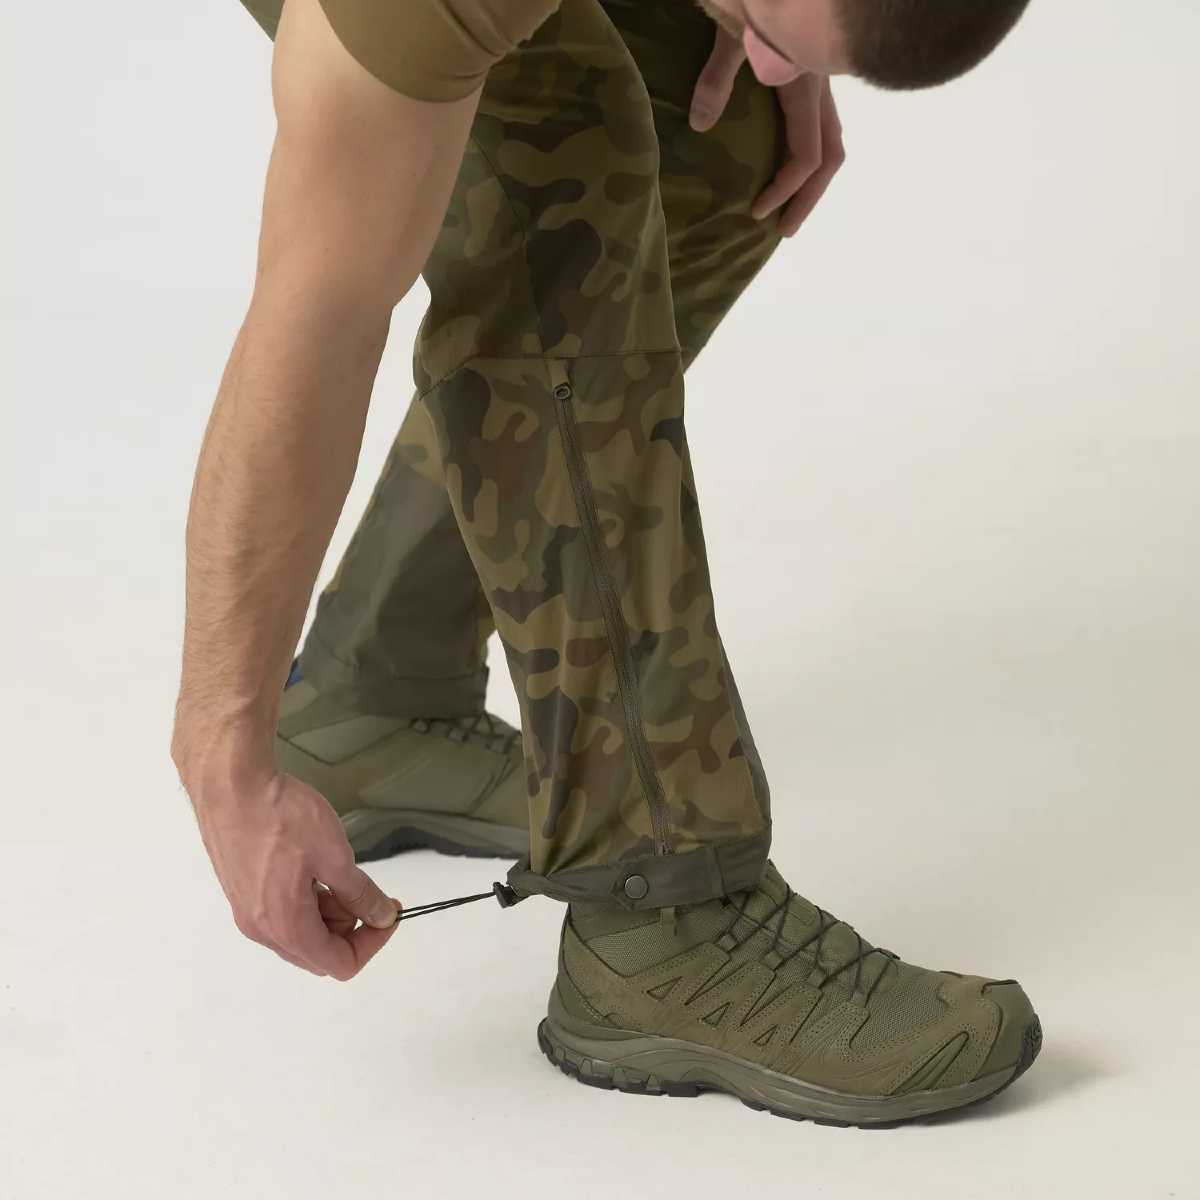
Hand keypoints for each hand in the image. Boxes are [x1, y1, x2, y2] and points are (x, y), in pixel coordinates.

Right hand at [181, 753, 400, 978]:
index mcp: (286, 927)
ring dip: (328, 912)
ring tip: (336, 870)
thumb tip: (382, 917)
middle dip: (350, 928)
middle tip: (364, 889)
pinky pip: (281, 914)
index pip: (340, 964)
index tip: (387, 912)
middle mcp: (261, 930)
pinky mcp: (241, 892)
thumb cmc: (282, 817)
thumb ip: (360, 894)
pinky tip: (312, 865)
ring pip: (300, 933)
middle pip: (318, 953)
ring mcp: (247, 912)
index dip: (372, 943)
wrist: (231, 784)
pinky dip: (306, 901)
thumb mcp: (334, 856)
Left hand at [689, 28, 845, 237]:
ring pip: (830, 138)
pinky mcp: (807, 74)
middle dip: (809, 197)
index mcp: (804, 86)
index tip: (756, 211)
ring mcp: (818, 79)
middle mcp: (818, 86)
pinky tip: (786, 166)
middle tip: (784, 230)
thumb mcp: (731, 34)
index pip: (807, 156)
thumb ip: (718, 78)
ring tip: (789, 208)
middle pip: (830, 155)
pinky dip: (807, 151)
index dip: (786, 190)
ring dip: (812, 179)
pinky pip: (818, 122)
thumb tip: (702, 125)